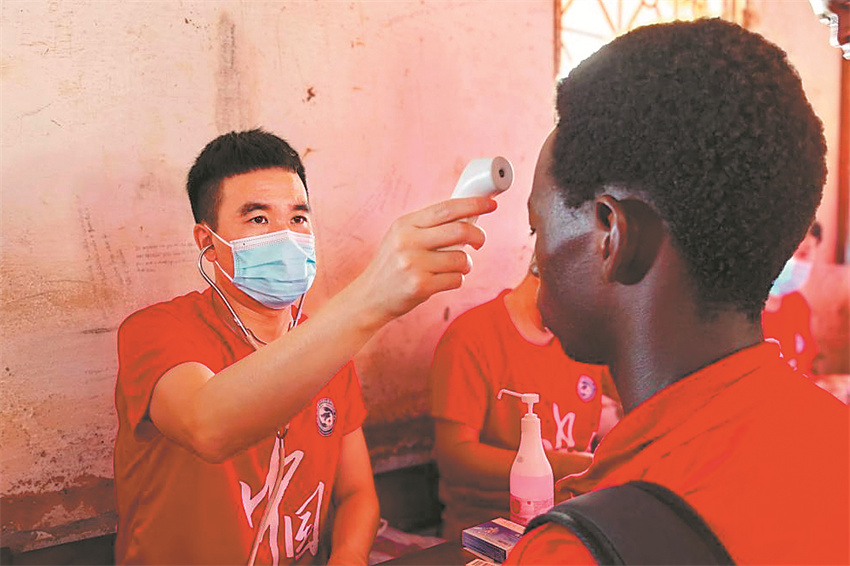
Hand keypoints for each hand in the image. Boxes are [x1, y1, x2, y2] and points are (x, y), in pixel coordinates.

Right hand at [355, 196, 497, 322]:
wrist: (370, 297)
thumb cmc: (393, 266)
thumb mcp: (401, 237)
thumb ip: (429, 227)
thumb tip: (468, 216)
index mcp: (405, 224)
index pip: (446, 208)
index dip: (473, 204)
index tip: (490, 204)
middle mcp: (407, 241)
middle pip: (459, 231)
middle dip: (478, 236)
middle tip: (480, 242)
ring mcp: (413, 264)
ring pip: (461, 258)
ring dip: (465, 264)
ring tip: (454, 268)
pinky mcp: (420, 286)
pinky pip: (456, 279)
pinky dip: (456, 280)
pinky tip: (443, 281)